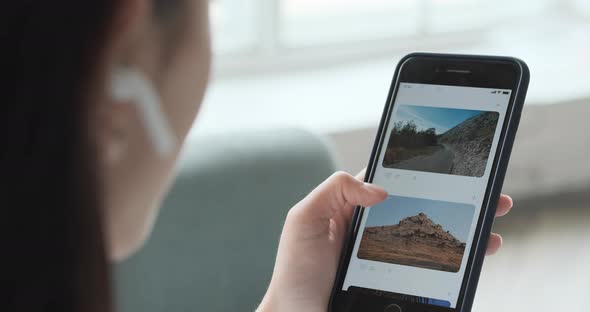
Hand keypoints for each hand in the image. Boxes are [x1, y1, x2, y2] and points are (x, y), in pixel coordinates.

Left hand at [258, 171, 512, 311]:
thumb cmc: (295, 272)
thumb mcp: (304, 220)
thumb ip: (335, 190)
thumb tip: (381, 188)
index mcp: (356, 210)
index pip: (398, 184)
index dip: (428, 173)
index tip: (458, 165)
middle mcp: (377, 232)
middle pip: (427, 211)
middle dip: (463, 203)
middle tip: (495, 197)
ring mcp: (390, 259)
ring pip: (435, 241)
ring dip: (468, 235)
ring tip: (493, 232)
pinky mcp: (400, 284)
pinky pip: (434, 273)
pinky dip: (458, 267)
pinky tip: (475, 261)